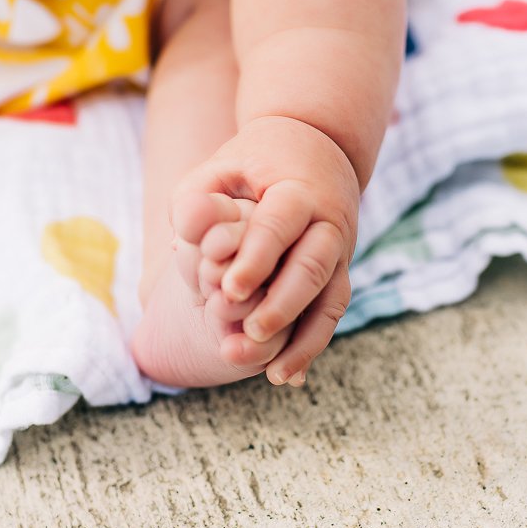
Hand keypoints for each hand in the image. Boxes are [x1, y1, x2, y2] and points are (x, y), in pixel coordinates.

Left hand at [175, 115, 360, 385]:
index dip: (256, 258)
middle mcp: (328, 223)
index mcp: (298, 191)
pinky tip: (287, 377)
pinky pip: (331, 314)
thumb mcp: (220, 169)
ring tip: (273, 373)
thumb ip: (198, 198)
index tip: (229, 290)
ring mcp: (340, 251)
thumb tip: (186, 228)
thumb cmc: (252, 164)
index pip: (280, 224)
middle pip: (314, 266)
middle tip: (250, 332)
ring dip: (305, 339)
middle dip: (283, 303)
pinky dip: (311, 346)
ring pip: (332, 298)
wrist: (315, 150)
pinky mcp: (339, 274)